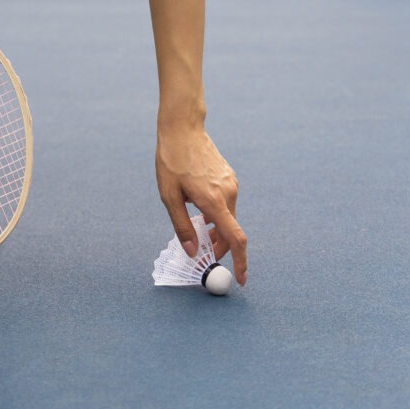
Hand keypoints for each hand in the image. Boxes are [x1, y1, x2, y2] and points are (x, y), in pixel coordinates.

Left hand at [156, 124, 246, 285]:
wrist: (183, 129)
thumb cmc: (171, 161)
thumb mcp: (169, 196)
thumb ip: (182, 226)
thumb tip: (193, 252)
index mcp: (214, 200)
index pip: (235, 238)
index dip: (241, 262)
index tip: (240, 279)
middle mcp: (228, 193)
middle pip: (231, 231)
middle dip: (219, 246)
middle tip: (202, 252)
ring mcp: (231, 184)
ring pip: (228, 217)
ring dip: (216, 228)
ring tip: (195, 225)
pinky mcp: (229, 178)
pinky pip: (226, 203)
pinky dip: (217, 213)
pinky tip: (198, 205)